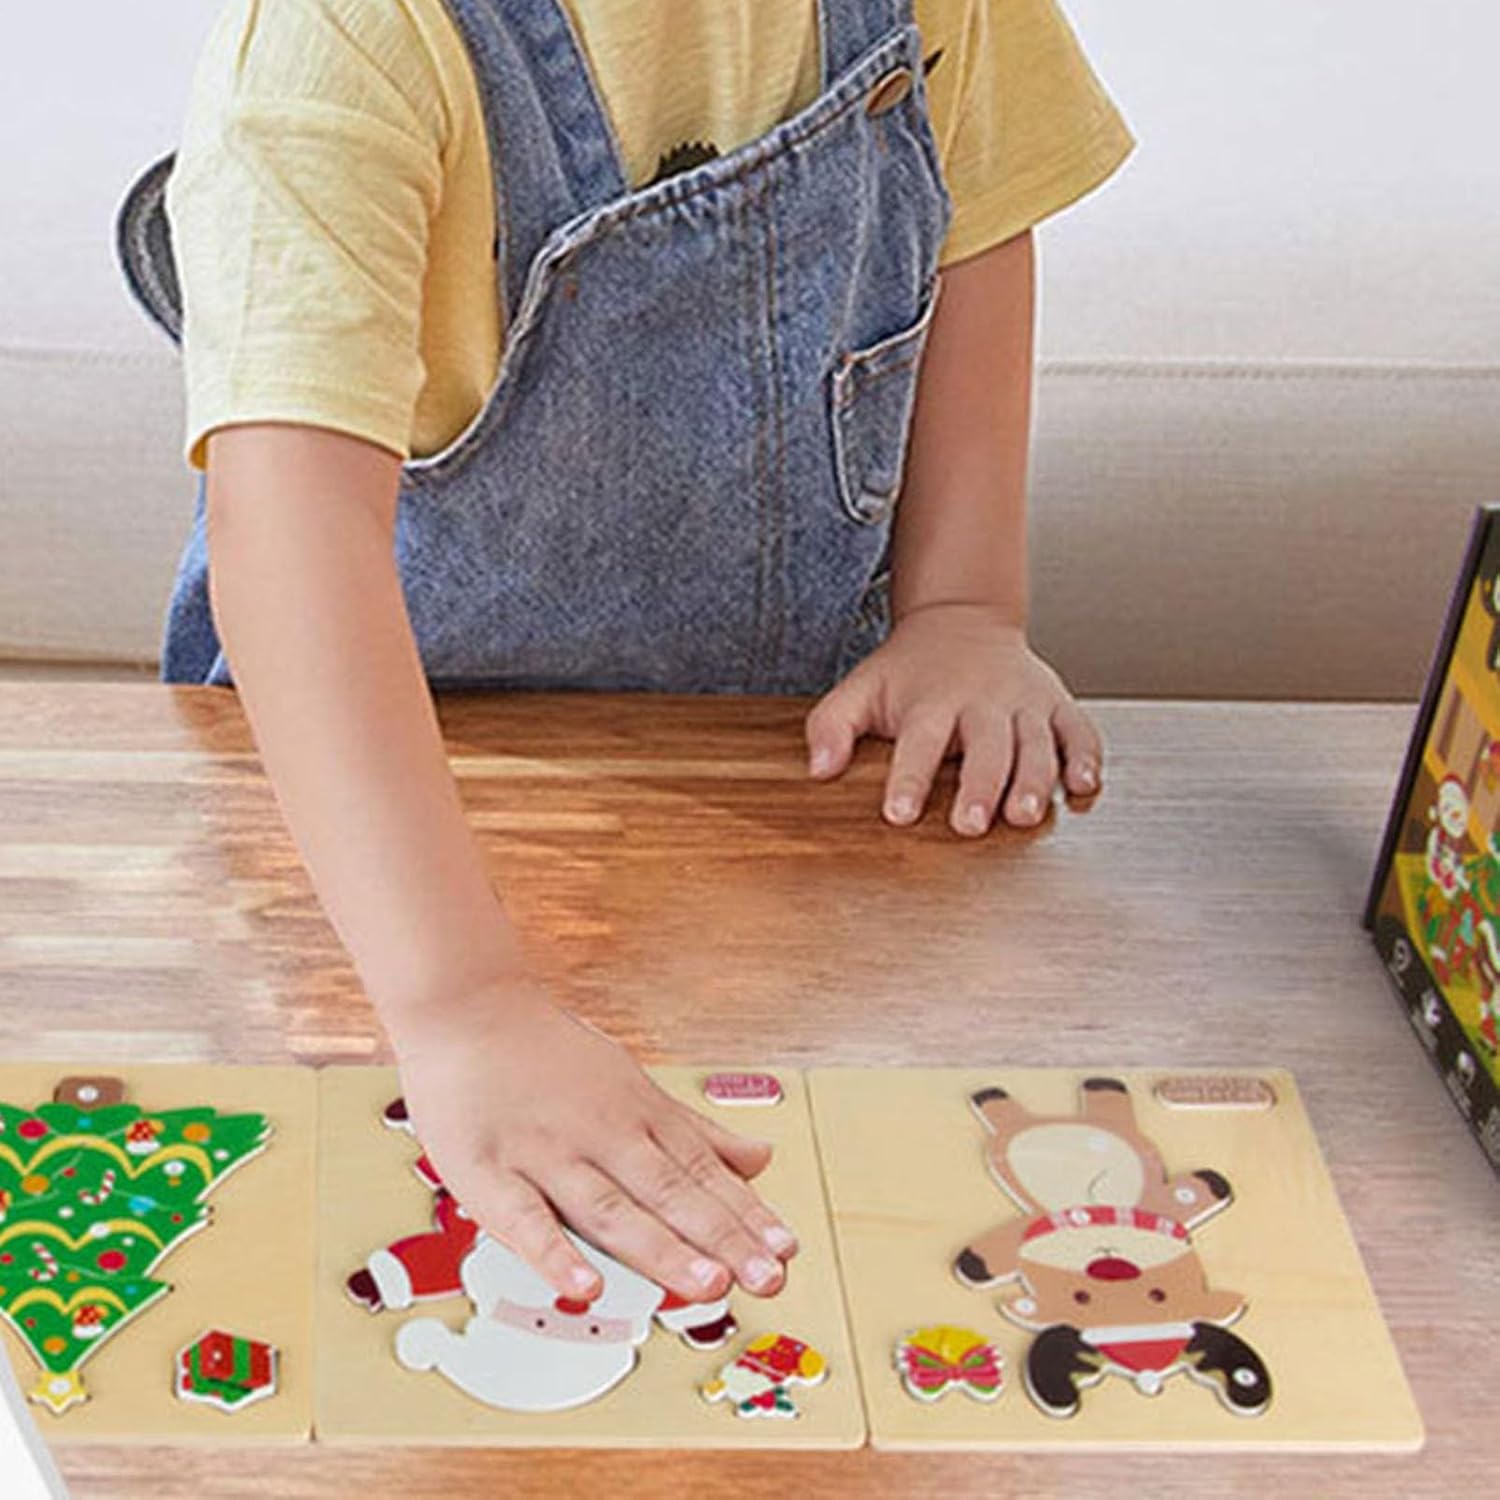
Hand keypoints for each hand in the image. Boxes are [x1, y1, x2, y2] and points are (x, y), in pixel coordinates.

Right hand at [391, 979, 796, 1304]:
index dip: (744, 1212)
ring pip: (611, 1209)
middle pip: (669, 1192)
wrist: (465, 1008)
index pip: (701, 1170)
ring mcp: (547, 1153)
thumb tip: (761, 1158)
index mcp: (637, 1114)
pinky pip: (525, 1220)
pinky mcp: (489, 1173)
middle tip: (767, 1276)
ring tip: (706, 1284)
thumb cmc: (547, 1054)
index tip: (784, 1249)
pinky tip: (586, 1288)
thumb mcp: (632, 1083)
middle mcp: (601, 1133)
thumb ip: (695, 1131)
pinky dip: (555, 1255)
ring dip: (661, 1248)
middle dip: (721, 1237)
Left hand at [805, 602, 1101, 833]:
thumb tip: (817, 770)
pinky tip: (1084, 786)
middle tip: (969, 824)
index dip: (909, 777)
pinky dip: (1086, 757)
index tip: (899, 813)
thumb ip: (832, 725)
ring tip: (1024, 815)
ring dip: (1033, 780)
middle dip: (978, 785)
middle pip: (985, 745)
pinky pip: (1079, 731)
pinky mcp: (1056, 705)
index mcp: (933, 700)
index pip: (920, 741)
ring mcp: (1024, 702)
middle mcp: (983, 701)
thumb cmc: (909, 670)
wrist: (962, 618)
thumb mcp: (861, 688)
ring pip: (1035, 743)